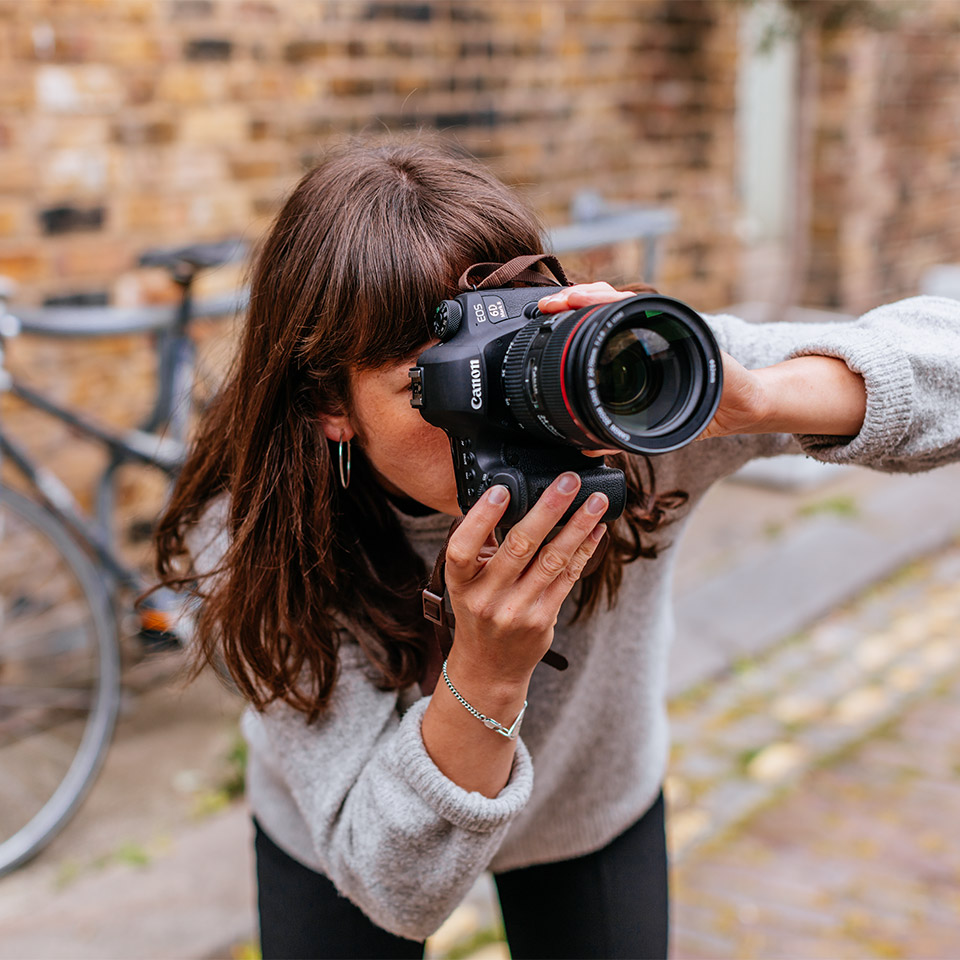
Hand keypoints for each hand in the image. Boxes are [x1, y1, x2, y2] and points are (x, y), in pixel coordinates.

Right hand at [444, 472, 607, 691]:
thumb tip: (508, 495)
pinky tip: (596, 529)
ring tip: (596, 501)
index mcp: (461, 582)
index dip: (482, 518)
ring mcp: (517, 610)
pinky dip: (584, 549)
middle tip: (568, 481)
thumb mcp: (467, 581)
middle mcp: (487, 597)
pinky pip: (568, 576)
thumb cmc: (478, 613)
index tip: (501, 490)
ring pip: (553, 559)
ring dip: (578, 526)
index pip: (463, 548)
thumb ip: (482, 544)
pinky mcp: (543, 617)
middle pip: (519, 546)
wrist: (490, 666)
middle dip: (548, 509)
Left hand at [538, 282, 769, 440]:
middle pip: (599, 308)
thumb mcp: (646, 424)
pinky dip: (616, 300)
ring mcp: (658, 324)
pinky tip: (598, 297)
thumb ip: (616, 432)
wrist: (738, 406)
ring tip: (567, 298)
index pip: (593, 330)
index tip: (543, 323)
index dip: (568, 324)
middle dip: (570, 304)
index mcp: (631, 353)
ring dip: (588, 295)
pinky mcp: (676, 323)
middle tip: (546, 306)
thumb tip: (585, 445)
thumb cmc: (695, 409)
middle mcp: (641, 333)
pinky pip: (641, 305)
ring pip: (616, 299)